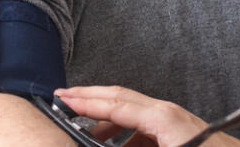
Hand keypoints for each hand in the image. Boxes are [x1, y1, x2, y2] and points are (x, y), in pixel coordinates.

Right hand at [56, 86, 239, 146]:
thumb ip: (134, 146)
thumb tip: (107, 144)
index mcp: (162, 118)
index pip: (115, 104)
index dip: (86, 101)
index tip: (62, 98)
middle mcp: (166, 112)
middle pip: (119, 97)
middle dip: (89, 97)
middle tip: (62, 97)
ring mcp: (172, 119)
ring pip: (130, 112)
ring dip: (105, 119)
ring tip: (82, 131)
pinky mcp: (177, 130)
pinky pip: (142, 127)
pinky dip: (123, 134)